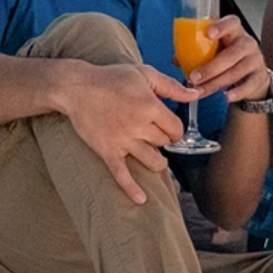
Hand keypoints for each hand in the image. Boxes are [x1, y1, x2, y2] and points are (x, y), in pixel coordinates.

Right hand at [53, 58, 198, 205]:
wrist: (77, 88)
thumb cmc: (111, 78)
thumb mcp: (145, 74)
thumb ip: (171, 86)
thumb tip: (195, 94)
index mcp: (150, 106)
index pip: (176, 128)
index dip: (176, 129)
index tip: (170, 128)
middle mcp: (138, 125)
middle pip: (164, 143)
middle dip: (164, 140)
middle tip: (157, 136)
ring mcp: (122, 140)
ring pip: (152, 160)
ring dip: (158, 162)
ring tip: (157, 160)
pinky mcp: (107, 151)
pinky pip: (121, 174)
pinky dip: (131, 188)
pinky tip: (141, 199)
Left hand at [181, 14, 270, 102]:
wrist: (252, 73)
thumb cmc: (228, 57)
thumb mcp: (215, 50)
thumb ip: (197, 52)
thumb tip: (177, 60)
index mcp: (234, 32)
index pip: (231, 23)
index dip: (221, 27)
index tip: (208, 34)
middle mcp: (247, 43)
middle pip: (232, 53)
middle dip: (211, 67)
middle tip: (194, 77)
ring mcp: (255, 60)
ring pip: (237, 71)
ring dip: (217, 83)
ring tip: (201, 91)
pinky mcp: (260, 76)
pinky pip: (249, 85)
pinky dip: (238, 92)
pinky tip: (227, 97)